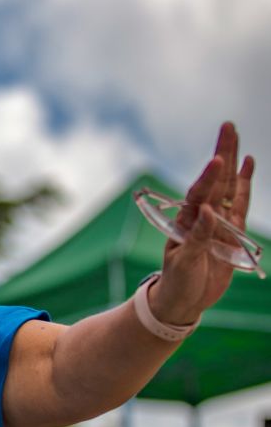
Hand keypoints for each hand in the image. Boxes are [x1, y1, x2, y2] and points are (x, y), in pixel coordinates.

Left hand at [149, 122, 255, 324]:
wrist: (183, 301)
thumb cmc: (177, 282)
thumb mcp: (184, 262)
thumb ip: (198, 238)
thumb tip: (209, 213)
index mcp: (185, 222)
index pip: (199, 194)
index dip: (208, 177)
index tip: (217, 159)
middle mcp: (201, 216)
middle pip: (215, 180)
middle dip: (222, 152)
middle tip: (227, 125)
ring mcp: (217, 221)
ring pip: (228, 186)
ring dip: (233, 162)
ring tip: (235, 135)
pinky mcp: (231, 231)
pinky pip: (240, 203)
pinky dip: (244, 184)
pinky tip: (247, 164)